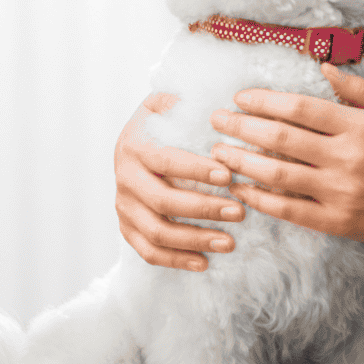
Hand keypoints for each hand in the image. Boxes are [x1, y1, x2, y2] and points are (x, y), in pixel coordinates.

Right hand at [115, 94, 245, 271]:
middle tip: (239, 212)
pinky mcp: (127, 227)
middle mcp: (124, 177)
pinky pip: (148, 251)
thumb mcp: (169, 101)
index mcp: (135, 144)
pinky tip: (203, 262)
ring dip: (194, 240)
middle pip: (163, 201)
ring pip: (156, 232)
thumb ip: (187, 102)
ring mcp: (123, 205)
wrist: (134, 138)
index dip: (197, 170)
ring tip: (229, 243)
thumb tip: (223, 108)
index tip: (229, 176)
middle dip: (204, 209)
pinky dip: (175, 260)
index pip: (167, 160)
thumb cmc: (163, 119)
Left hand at [208, 65, 363, 246]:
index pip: (300, 108)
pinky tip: (240, 188)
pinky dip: (259, 198)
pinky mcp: (334, 221)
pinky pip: (287, 209)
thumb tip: (324, 68)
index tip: (241, 98)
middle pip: (280, 138)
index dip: (264, 100)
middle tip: (217, 119)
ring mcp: (338, 192)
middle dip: (241, 126)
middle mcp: (345, 158)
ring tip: (218, 152)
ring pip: (277, 174)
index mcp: (358, 126)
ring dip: (242, 161)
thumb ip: (360, 89)